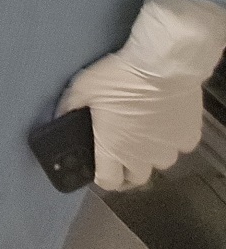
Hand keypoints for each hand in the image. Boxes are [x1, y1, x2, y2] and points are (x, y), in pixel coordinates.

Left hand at [58, 0, 225, 189]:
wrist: (163, 67)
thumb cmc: (119, 79)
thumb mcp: (82, 89)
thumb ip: (69, 107)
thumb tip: (59, 118)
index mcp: (114, 149)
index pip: (108, 181)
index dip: (101, 177)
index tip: (98, 166)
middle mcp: (143, 156)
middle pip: (135, 178)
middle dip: (126, 170)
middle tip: (119, 152)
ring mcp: (169, 149)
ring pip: (160, 163)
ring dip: (150, 154)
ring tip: (142, 134)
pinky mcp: (189, 137)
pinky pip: (179, 146)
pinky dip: (171, 140)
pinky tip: (164, 123)